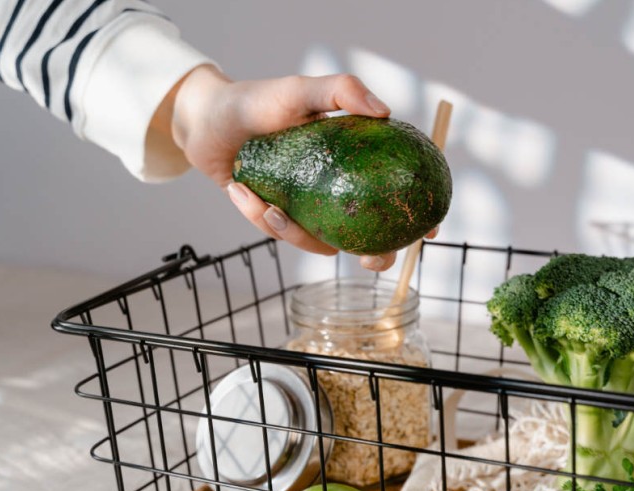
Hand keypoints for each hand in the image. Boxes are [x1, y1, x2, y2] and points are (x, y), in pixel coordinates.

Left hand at [164, 65, 402, 271]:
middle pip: (369, 234)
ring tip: (268, 206)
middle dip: (374, 255)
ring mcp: (308, 208)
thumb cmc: (257, 101)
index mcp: (354, 162)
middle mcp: (336, 190)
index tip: (427, 228)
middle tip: (366, 257)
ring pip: (320, 242)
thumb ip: (341, 91)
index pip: (395, 191)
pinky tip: (238, 191)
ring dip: (295, 233)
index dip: (417, 213)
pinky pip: (278, 233)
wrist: (206, 119)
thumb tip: (384, 112)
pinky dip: (258, 216)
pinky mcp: (278, 219)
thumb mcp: (300, 90)